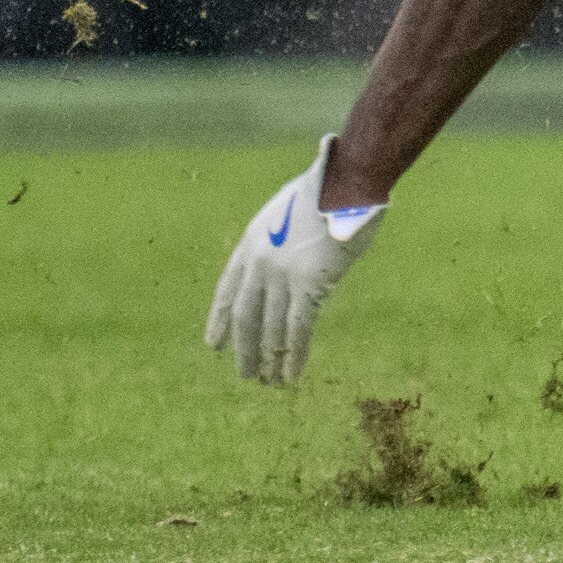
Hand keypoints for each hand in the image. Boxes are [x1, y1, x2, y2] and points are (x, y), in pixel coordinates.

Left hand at [206, 136, 385, 385]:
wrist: (347, 180)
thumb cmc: (329, 187)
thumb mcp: (290, 207)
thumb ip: (282, 237)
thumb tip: (288, 258)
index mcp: (252, 240)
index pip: (227, 289)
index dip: (219, 319)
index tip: (214, 344)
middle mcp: (260, 261)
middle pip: (245, 316)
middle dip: (244, 349)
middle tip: (246, 375)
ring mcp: (282, 274)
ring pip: (270, 328)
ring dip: (269, 358)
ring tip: (269, 382)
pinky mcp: (309, 284)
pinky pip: (298, 329)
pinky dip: (294, 355)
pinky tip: (291, 375)